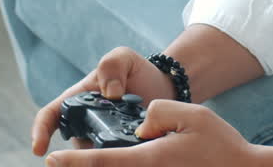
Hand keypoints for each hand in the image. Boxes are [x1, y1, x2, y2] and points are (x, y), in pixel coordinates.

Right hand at [31, 47, 177, 155]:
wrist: (165, 90)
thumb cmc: (138, 73)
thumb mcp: (124, 58)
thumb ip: (113, 64)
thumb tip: (110, 93)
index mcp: (78, 101)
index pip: (50, 116)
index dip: (40, 131)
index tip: (39, 149)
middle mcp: (85, 125)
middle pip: (72, 146)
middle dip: (78, 157)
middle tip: (98, 156)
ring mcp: (102, 141)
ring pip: (94, 157)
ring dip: (103, 159)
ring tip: (124, 151)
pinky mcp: (120, 153)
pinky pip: (114, 160)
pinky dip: (120, 161)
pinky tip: (134, 157)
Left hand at [45, 99, 259, 165]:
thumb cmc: (221, 145)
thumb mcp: (192, 115)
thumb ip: (160, 112)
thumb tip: (141, 124)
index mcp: (149, 159)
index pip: (101, 160)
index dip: (74, 161)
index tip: (51, 159)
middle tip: (63, 162)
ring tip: (85, 160)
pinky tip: (116, 161)